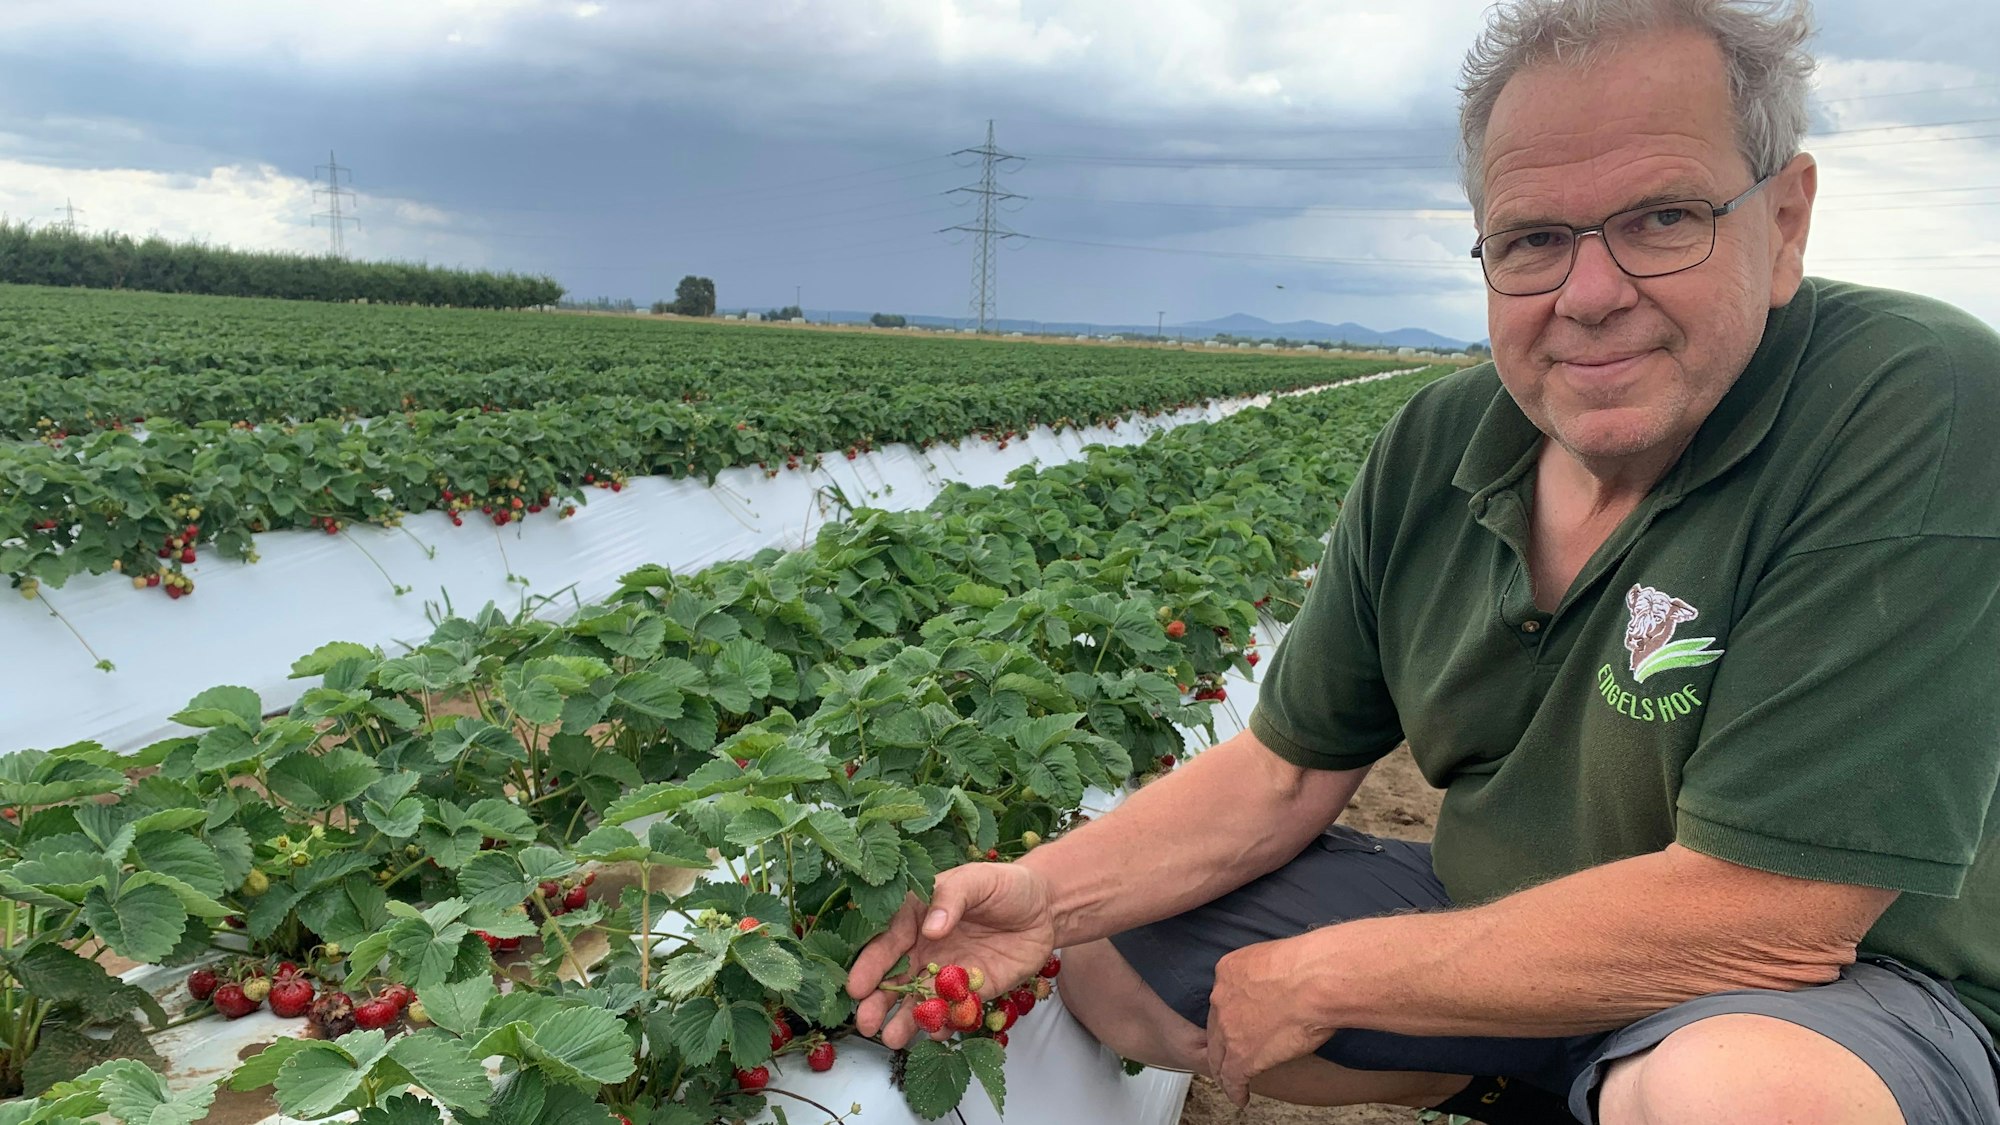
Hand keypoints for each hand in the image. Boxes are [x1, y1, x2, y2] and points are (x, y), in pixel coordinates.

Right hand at [846, 861, 1058, 1048]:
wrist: (1044, 909)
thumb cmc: (1004, 886)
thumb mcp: (977, 880)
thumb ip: (952, 899)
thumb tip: (930, 928)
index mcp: (917, 916)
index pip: (887, 941)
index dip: (871, 964)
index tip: (857, 986)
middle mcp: (924, 947)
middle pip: (895, 977)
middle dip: (878, 1001)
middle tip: (865, 1022)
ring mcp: (946, 972)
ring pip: (919, 1000)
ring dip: (904, 1020)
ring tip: (892, 1039)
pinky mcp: (971, 992)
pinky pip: (952, 1011)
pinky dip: (943, 1024)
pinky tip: (934, 1033)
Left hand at [1205, 933, 1337, 1106]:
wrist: (1314, 982)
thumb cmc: (1309, 965)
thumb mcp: (1276, 955)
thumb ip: (1268, 970)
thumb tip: (1281, 981)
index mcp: (1229, 971)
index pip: (1225, 997)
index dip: (1231, 1012)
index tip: (1238, 1020)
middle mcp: (1221, 998)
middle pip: (1216, 1026)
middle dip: (1222, 1040)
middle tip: (1229, 1051)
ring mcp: (1228, 1029)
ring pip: (1219, 1054)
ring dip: (1224, 1068)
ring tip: (1230, 1079)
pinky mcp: (1241, 1056)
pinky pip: (1232, 1077)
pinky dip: (1235, 1089)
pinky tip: (1240, 1097)